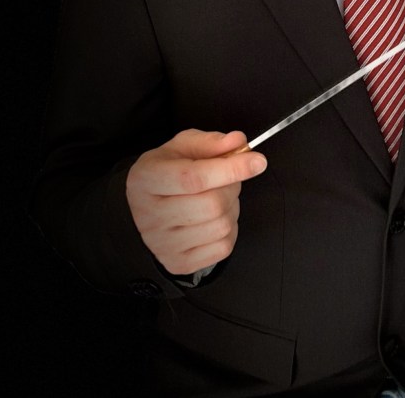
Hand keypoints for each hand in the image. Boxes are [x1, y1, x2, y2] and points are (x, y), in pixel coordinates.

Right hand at [125, 128, 266, 275]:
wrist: (147, 206)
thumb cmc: (168, 171)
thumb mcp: (183, 146)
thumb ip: (211, 142)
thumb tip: (238, 142)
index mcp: (147, 179)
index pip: (194, 178)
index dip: (230, 169)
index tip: (258, 161)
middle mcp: (149, 215)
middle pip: (212, 204)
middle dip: (232, 187)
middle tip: (228, 179)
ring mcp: (162, 244)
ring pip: (221, 225)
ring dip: (232, 207)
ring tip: (219, 197)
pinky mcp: (178, 263)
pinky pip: (223, 247)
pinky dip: (230, 229)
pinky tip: (215, 218)